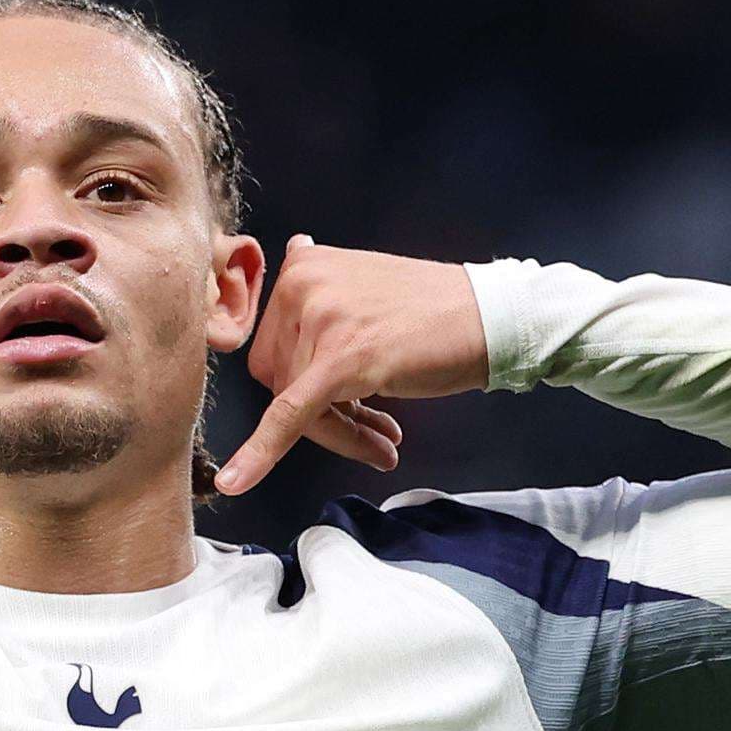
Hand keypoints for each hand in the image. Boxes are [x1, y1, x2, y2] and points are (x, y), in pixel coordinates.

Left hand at [216, 235, 491, 495]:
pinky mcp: (340, 361)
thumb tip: (294, 248)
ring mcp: (320, 320)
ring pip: (295, 404)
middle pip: (278, 379)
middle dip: (322, 412)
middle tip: (375, 426)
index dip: (302, 384)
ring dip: (341, 432)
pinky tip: (237, 481)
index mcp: (302, 267)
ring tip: (386, 438)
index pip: (272, 348)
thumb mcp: (366, 280)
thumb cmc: (436, 310)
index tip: (345, 401)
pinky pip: (290, 416)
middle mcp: (301, 285)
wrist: (492, 316)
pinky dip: (260, 453)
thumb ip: (325, 283)